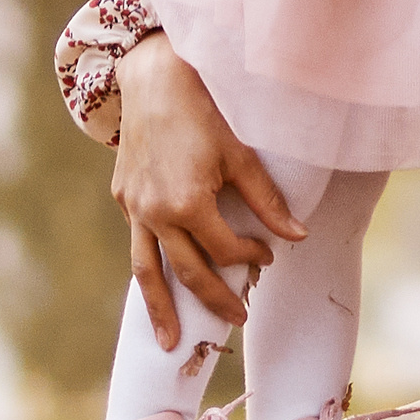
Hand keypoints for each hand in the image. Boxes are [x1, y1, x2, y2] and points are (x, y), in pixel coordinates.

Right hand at [110, 34, 304, 348]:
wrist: (154, 76)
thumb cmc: (204, 110)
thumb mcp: (241, 154)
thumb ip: (266, 201)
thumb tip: (297, 236)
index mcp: (187, 205)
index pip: (224, 250)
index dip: (250, 256)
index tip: (267, 255)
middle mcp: (155, 213)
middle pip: (187, 272)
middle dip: (213, 301)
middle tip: (236, 321)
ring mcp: (134, 208)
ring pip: (147, 270)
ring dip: (160, 309)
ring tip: (169, 343)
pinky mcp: (123, 197)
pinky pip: (137, 243)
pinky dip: (147, 268)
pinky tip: (156, 284)